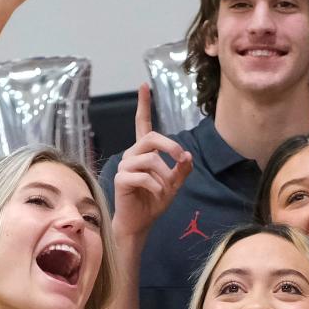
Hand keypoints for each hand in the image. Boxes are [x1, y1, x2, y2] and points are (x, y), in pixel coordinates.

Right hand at [111, 84, 192, 237]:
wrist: (140, 223)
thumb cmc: (154, 201)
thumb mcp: (174, 184)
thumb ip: (182, 169)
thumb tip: (187, 155)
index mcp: (144, 152)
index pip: (142, 124)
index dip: (143, 105)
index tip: (144, 86)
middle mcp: (132, 155)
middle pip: (151, 137)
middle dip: (171, 146)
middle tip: (181, 159)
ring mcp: (125, 166)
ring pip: (150, 159)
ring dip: (164, 175)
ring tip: (164, 189)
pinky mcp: (121, 179)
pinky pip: (144, 177)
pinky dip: (157, 186)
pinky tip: (156, 194)